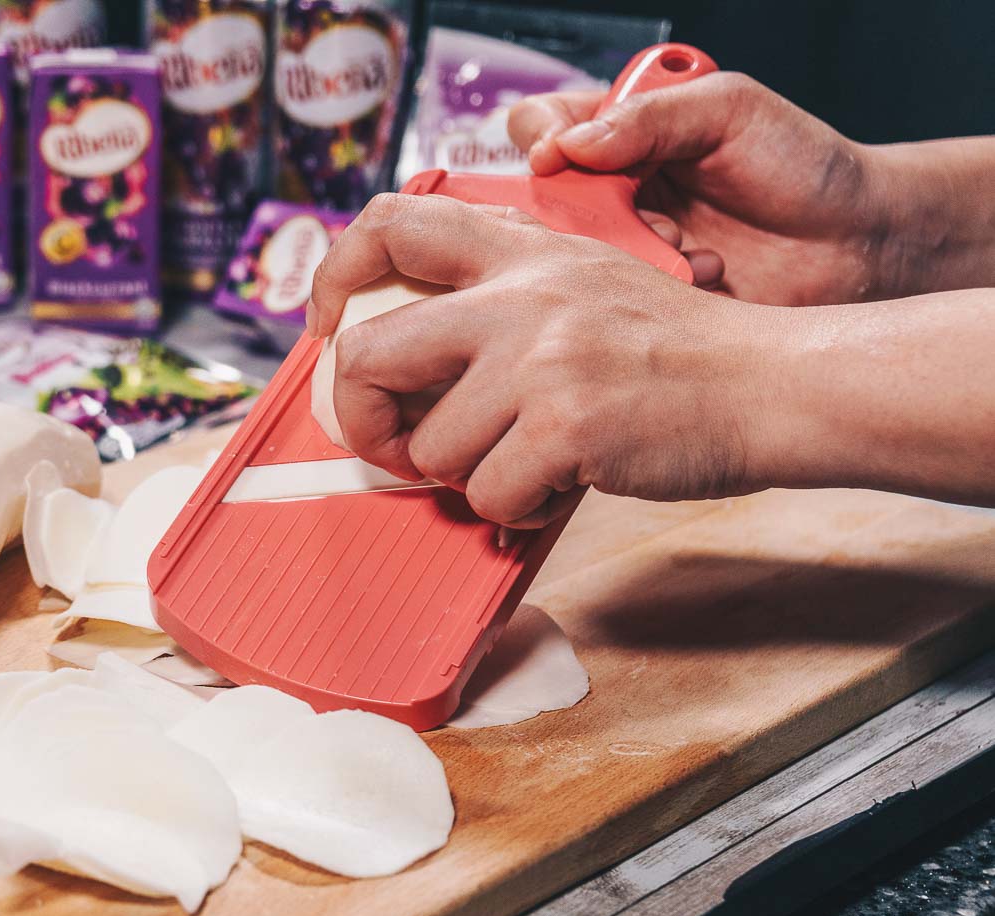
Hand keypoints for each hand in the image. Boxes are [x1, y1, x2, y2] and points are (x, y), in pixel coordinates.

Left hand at [307, 195, 784, 527]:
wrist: (768, 384)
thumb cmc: (674, 352)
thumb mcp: (584, 283)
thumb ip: (501, 297)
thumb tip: (403, 357)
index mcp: (519, 253)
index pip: (392, 222)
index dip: (335, 275)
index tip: (328, 329)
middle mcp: (517, 297)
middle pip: (364, 354)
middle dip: (362, 420)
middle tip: (398, 446)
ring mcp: (538, 359)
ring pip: (430, 449)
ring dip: (466, 477)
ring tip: (524, 464)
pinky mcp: (564, 424)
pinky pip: (486, 494)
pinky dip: (514, 510)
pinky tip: (556, 487)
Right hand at [507, 72, 887, 306]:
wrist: (857, 241)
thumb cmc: (802, 164)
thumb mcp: (730, 110)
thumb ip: (649, 116)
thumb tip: (572, 143)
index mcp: (626, 132)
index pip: (544, 126)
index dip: (541, 141)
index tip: (557, 158)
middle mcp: (615, 190)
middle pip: (543, 199)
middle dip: (588, 208)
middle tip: (637, 211)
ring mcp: (627, 246)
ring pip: (575, 253)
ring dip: (633, 247)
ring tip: (687, 243)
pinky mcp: (645, 297)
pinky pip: (615, 297)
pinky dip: (661, 284)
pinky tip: (709, 272)